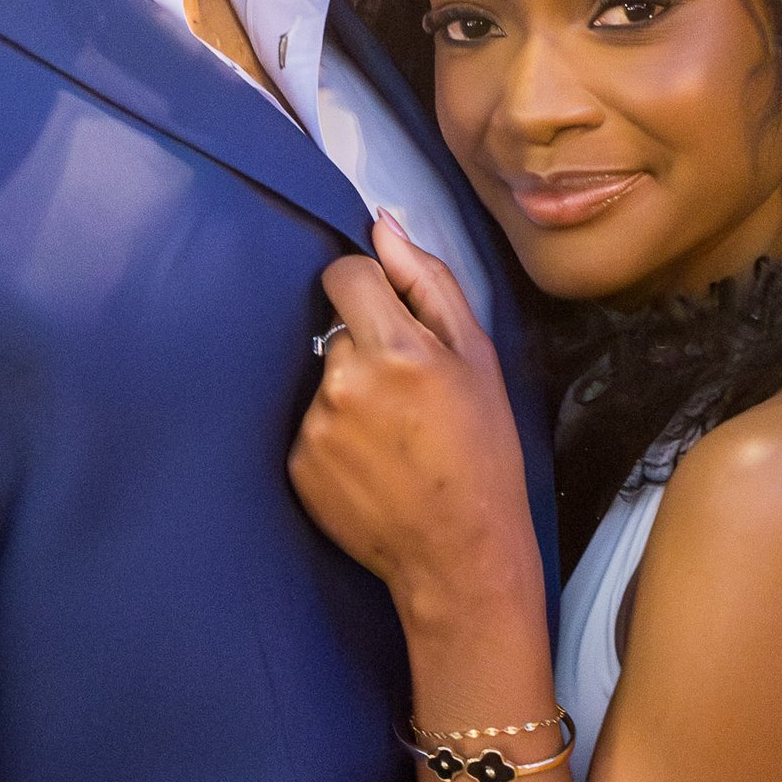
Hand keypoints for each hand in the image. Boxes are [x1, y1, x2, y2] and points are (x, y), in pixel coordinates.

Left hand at [288, 217, 541, 639]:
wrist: (461, 553)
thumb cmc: (483, 454)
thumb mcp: (477, 358)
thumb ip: (428, 283)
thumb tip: (384, 228)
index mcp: (396, 350)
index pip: (344, 274)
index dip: (368, 287)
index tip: (390, 314)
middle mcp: (345, 384)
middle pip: (337, 329)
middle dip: (367, 347)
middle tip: (411, 395)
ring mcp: (316, 427)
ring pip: (325, 378)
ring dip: (352, 393)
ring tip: (396, 436)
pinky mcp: (298, 464)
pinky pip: (311, 424)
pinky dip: (338, 435)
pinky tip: (375, 462)